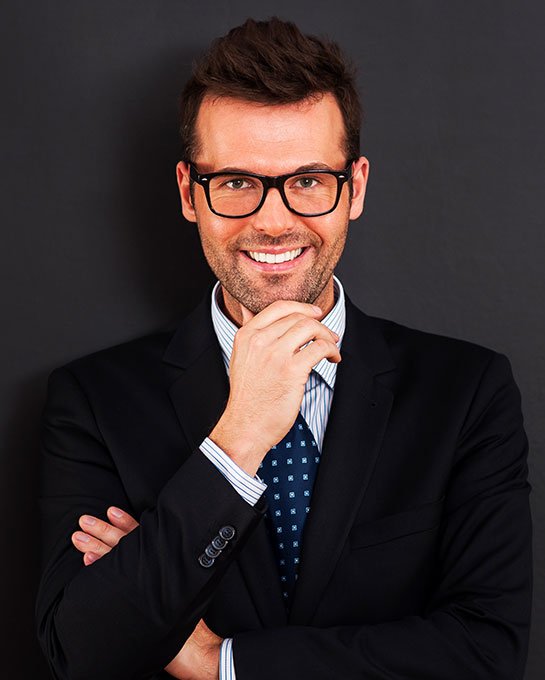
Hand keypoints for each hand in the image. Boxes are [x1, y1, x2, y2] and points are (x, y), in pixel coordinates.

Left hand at [72, 510, 221, 678]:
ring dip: (95, 546)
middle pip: (125, 545)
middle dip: (102, 530)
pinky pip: (114, 581)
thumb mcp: (181, 587)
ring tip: (78, 537)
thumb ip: (167, 569)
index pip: (141, 537)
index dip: (125, 523)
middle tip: (85, 521)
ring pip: (116, 559)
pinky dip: (99, 569)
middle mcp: (155, 570)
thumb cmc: (190, 621)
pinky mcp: (138, 602)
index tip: (110, 510)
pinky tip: (86, 562)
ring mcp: (146, 585)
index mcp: (163, 564)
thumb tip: (152, 554)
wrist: (197, 647)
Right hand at [210, 300, 340, 475]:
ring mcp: (275, 355)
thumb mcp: (240, 358)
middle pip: (298, 317)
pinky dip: (332, 351)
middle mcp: (259, 341)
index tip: (315, 313)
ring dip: (327, 336)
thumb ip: (249, 335)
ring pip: (310, 328)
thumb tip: (248, 311)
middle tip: (329, 335)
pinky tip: (332, 360)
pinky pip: (319, 348)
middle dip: (319, 324)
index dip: (302, 307)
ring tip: (332, 347)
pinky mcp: (291, 371)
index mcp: (246, 336)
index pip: (278, 307)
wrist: (246, 426)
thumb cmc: (248, 396)